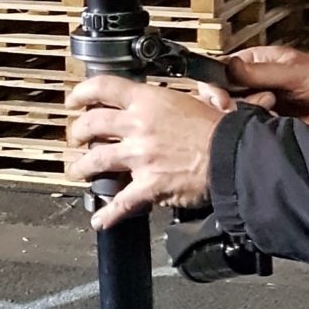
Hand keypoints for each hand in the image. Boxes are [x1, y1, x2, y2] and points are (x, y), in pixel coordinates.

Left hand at [63, 75, 222, 230]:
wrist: (234, 156)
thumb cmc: (222, 129)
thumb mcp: (205, 100)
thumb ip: (195, 94)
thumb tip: (204, 90)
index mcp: (149, 101)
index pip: (104, 88)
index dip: (82, 92)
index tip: (74, 100)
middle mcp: (138, 126)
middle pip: (91, 125)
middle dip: (77, 132)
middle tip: (75, 138)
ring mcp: (140, 157)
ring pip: (96, 160)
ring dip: (81, 168)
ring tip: (77, 171)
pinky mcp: (147, 185)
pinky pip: (121, 202)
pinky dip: (108, 214)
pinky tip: (99, 220)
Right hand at [224, 44, 308, 128]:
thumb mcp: (296, 71)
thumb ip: (262, 72)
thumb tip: (230, 66)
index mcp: (253, 64)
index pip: (221, 72)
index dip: (216, 87)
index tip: (222, 99)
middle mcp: (251, 85)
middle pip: (222, 97)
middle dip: (230, 104)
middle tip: (249, 105)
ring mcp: (258, 106)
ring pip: (233, 116)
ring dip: (246, 115)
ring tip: (271, 109)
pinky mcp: (266, 125)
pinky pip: (249, 130)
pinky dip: (254, 129)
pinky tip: (270, 123)